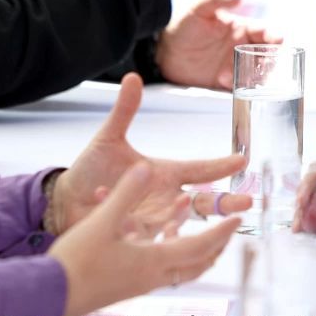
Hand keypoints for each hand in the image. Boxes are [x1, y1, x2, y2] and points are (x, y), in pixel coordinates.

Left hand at [49, 73, 250, 234]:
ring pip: (180, 223)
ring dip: (185, 218)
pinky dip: (155, 236)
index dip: (220, 165)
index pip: (199, 169)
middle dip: (225, 202)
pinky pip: (150, 239)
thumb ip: (125, 110)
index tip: (243, 159)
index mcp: (164, 173)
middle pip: (202, 201)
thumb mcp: (109, 138)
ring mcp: (153, 220)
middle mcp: (165, 198)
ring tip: (189, 211)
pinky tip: (161, 237)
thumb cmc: (92, 168)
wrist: (67, 200)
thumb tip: (133, 77)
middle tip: (247, 202)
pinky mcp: (135, 237)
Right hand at [50, 162, 241, 315]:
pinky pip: (159, 267)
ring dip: (192, 246)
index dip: (223, 230)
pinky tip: (156, 234)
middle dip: (216, 243)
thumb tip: (145, 167)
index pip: (201, 245)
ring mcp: (140, 282)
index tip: (240, 217)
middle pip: (197, 262)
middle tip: (228, 226)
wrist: (49, 295)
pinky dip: (168, 249)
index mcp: (154, 260)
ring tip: (196, 226)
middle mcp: (153, 274)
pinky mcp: (126, 283)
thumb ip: (126, 193)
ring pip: (179, 267)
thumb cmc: (77, 262)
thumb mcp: (102, 220)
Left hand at [156, 0, 280, 88]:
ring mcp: (235, 65)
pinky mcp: (225, 81)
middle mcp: (242, 47)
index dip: (274, 37)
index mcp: (241, 28)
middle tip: (264, 64)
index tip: (276, 41)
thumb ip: (217, 1)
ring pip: (258, 72)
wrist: (164, 52)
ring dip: (257, 76)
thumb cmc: (182, 26)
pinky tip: (225, 80)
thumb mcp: (198, 10)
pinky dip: (239, 85)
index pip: (265, 32)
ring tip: (244, 75)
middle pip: (268, 55)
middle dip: (271, 60)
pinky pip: (241, 86)